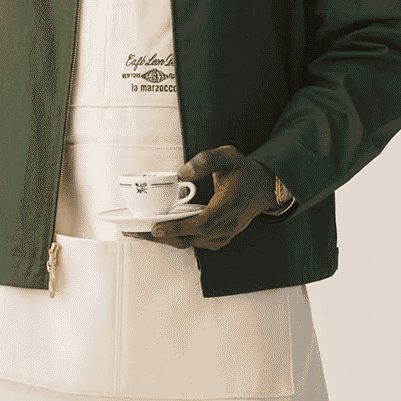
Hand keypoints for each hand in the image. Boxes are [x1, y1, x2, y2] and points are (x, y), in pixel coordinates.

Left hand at [130, 145, 279, 250]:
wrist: (264, 188)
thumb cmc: (244, 171)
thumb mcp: (228, 155)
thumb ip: (206, 160)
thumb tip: (181, 174)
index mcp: (230, 204)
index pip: (203, 223)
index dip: (178, 227)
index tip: (156, 227)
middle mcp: (228, 224)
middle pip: (192, 238)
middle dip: (162, 237)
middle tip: (136, 231)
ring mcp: (226, 234)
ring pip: (192, 244)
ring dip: (167, 239)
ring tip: (141, 232)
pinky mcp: (221, 238)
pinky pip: (196, 244)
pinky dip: (178, 240)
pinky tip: (162, 233)